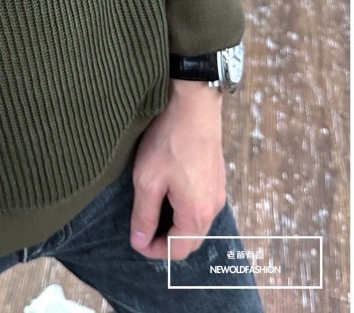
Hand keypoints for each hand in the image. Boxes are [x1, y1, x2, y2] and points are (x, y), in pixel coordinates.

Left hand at [129, 79, 226, 260]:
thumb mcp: (147, 179)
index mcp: (196, 213)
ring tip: (152, 209)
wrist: (194, 104)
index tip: (135, 239)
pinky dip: (184, 209)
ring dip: (175, 224)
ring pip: (197, 223)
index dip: (154, 250)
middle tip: (142, 228)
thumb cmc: (169, 140)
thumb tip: (140, 241)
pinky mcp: (216, 177)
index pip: (177, 251)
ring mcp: (218, 192)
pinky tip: (168, 192)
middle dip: (166, 241)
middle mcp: (213, 207)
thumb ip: (144, 214)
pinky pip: (202, 205)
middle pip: (190, 241)